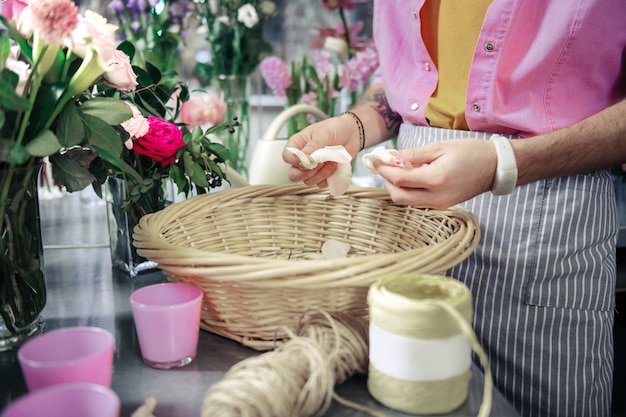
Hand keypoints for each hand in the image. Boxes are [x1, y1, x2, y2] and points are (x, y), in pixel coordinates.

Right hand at [282, 115, 359, 186]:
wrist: (351, 134)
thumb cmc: (335, 129)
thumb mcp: (323, 134)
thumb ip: (312, 147)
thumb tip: (303, 160)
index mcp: (298, 144)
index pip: (287, 156)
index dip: (294, 160)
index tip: (306, 159)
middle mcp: (302, 158)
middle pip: (293, 174)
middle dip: (306, 172)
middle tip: (319, 163)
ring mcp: (312, 168)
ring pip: (308, 181)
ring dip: (322, 173)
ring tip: (331, 159)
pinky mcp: (323, 175)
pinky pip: (321, 184)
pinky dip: (329, 176)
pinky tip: (335, 164)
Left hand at [373, 139, 496, 208]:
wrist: (496, 167)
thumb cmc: (471, 152)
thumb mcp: (440, 147)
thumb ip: (413, 154)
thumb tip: (390, 157)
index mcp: (436, 179)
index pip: (399, 179)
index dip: (383, 169)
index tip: (374, 160)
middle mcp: (437, 197)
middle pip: (398, 196)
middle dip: (386, 181)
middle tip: (384, 165)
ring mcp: (440, 204)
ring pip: (406, 201)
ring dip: (396, 186)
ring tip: (396, 168)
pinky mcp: (442, 205)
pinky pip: (417, 201)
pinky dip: (408, 190)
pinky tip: (410, 176)